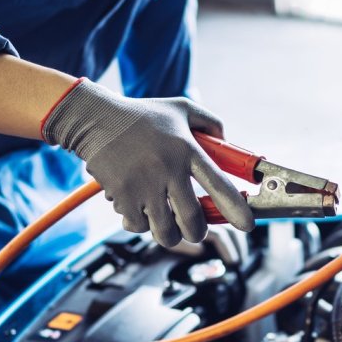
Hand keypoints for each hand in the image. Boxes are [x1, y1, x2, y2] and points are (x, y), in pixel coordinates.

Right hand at [42, 79, 253, 245]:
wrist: (95, 118)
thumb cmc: (140, 115)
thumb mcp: (181, 109)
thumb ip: (210, 123)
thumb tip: (229, 145)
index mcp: (188, 150)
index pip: (220, 186)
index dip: (236, 210)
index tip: (247, 225)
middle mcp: (168, 170)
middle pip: (194, 223)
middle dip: (197, 232)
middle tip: (194, 228)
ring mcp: (144, 186)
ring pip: (167, 232)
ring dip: (170, 232)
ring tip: (165, 219)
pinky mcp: (122, 197)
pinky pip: (139, 227)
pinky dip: (141, 224)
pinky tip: (139, 208)